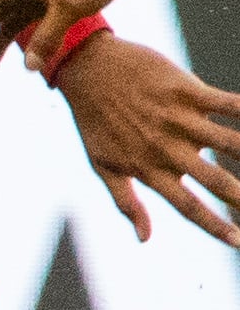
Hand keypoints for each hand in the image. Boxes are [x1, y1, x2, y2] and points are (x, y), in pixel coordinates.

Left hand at [49, 32, 239, 248]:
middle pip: (215, 181)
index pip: (188, 207)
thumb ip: (126, 202)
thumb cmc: (94, 120)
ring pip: (229, 143)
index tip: (239, 242)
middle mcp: (167, 148)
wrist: (86, 68)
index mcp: (149, 169)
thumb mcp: (102, 164)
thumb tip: (144, 239)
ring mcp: (178, 119)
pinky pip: (227, 104)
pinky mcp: (186, 91)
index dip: (215, 226)